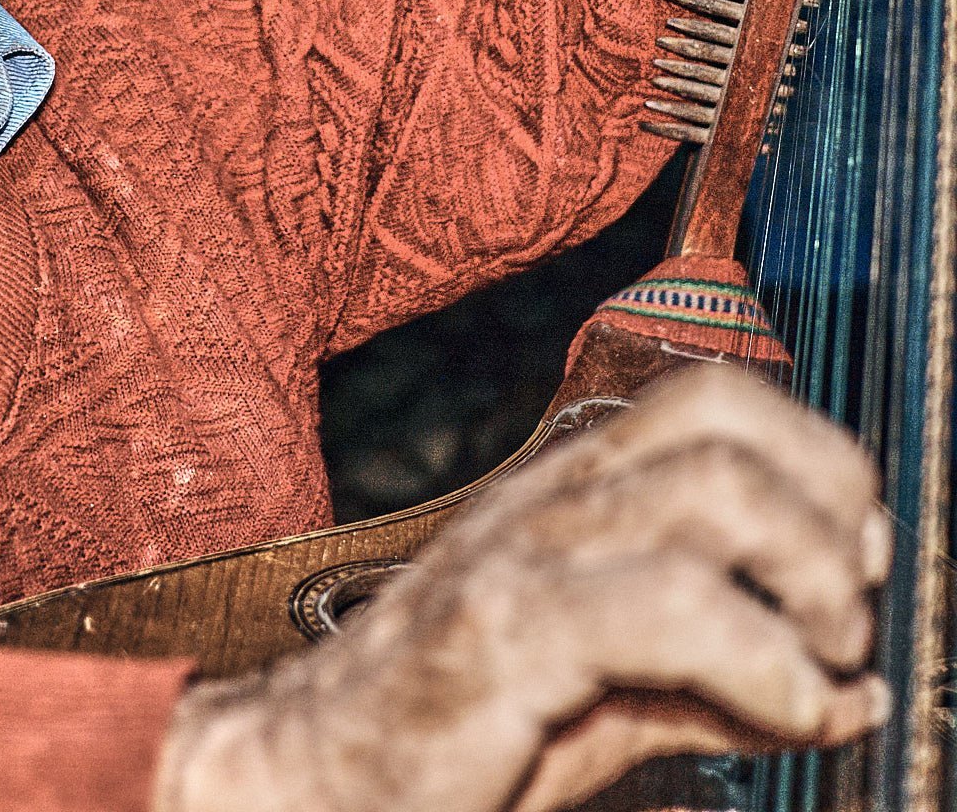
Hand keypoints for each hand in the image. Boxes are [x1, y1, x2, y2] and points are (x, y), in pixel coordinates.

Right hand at [153, 366, 889, 811]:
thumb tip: (852, 693)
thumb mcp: (612, 696)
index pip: (713, 400)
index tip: (861, 559)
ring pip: (707, 492)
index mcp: (572, 492)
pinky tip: (784, 713)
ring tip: (820, 667)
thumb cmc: (455, 728)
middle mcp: (551, 498)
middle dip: (830, 510)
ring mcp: (522, 553)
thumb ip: (722, 683)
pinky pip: (665, 606)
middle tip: (850, 616)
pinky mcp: (502, 630)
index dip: (818, 460)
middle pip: (722, 420)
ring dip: (809, 580)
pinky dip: (763, 662)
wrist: (312, 772)